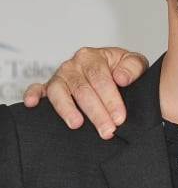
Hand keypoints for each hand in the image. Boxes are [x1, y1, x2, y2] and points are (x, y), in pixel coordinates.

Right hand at [22, 47, 148, 138]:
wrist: (112, 67)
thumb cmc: (122, 67)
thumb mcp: (134, 62)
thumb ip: (133, 67)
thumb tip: (121, 78)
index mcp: (94, 57)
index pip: (101, 79)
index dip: (111, 99)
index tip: (119, 118)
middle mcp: (74, 65)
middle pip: (83, 89)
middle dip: (96, 112)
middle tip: (107, 130)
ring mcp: (60, 76)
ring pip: (59, 92)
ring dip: (67, 109)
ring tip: (77, 124)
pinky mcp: (49, 86)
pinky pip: (37, 88)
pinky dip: (33, 94)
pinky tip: (33, 104)